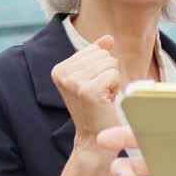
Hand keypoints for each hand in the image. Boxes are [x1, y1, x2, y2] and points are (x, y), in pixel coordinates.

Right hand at [51, 35, 122, 149]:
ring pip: (111, 63)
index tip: (94, 87)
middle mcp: (62, 73)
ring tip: (102, 97)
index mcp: (60, 68)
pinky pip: (114, 74)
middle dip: (108, 73)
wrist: (95, 138)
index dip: (101, 69)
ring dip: (112, 81)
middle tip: (100, 94)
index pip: (95, 50)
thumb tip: (108, 38)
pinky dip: (116, 87)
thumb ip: (98, 55)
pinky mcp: (87, 90)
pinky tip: (106, 101)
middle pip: (104, 55)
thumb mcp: (94, 77)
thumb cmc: (97, 106)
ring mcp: (73, 82)